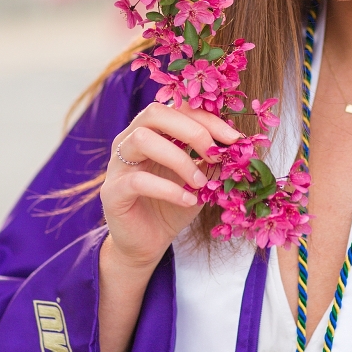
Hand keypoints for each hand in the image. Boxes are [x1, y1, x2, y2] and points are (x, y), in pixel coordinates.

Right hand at [101, 102, 241, 270]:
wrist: (148, 243)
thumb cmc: (174, 205)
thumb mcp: (199, 178)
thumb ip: (212, 160)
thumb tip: (238, 145)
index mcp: (152, 131)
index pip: (178, 108)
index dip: (207, 119)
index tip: (233, 138)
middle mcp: (129, 140)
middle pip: (155, 113)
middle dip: (192, 130)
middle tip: (214, 154)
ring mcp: (117, 164)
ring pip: (143, 140)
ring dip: (179, 159)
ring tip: (200, 183)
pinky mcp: (112, 191)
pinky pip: (138, 180)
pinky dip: (169, 189)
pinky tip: (188, 201)